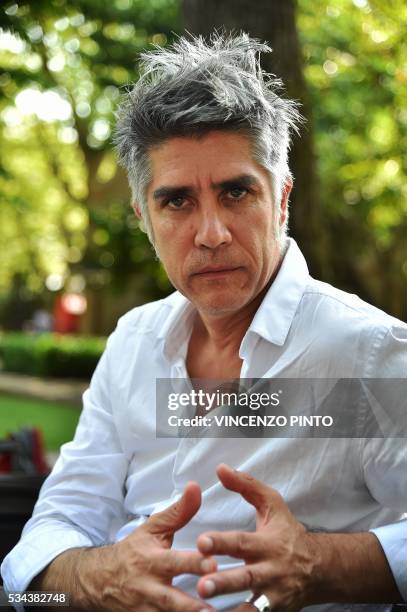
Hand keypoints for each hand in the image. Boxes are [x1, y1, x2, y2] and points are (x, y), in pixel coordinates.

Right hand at [88, 481, 216, 611]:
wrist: (97, 581)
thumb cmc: (133, 551)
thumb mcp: (153, 529)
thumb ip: (178, 511)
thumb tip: (196, 486)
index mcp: (152, 561)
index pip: (175, 562)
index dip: (194, 563)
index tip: (214, 563)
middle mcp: (149, 588)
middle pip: (172, 600)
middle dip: (193, 605)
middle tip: (214, 608)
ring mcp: (146, 611)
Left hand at [195, 465, 314, 611]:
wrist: (319, 569)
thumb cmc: (288, 533)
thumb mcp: (272, 504)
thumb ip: (246, 486)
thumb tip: (221, 469)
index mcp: (268, 543)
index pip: (242, 542)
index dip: (221, 542)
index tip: (201, 542)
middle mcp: (271, 571)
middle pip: (246, 577)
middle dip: (223, 582)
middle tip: (202, 586)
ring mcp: (273, 596)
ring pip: (251, 605)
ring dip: (231, 609)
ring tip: (205, 608)